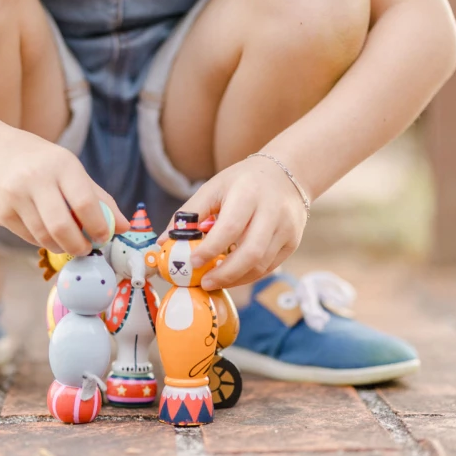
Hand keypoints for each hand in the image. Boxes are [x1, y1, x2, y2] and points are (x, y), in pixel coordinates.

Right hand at [0, 128, 127, 255]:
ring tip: (68, 243)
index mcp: (61, 165)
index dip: (99, 227)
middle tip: (86, 249)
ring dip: (61, 247)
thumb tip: (124, 227)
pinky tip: (46, 233)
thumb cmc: (38, 160)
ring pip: (44, 236)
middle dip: (79, 246)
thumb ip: (98, 197)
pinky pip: (28, 237)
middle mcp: (35, 179)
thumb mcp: (69, 168)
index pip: (86, 203)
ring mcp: (14, 196)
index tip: (104, 237)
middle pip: (63, 227)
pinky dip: (42, 241)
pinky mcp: (0, 212)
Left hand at [163, 155, 308, 290]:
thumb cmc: (243, 182)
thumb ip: (188, 214)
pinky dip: (248, 275)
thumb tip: (163, 242)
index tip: (192, 262)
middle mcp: (272, 211)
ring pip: (261, 265)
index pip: (229, 228)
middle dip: (225, 274)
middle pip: (250, 253)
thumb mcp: (214, 188)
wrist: (286, 173)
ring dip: (235, 278)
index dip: (210, 250)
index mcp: (248, 194)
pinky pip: (269, 267)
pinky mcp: (293, 241)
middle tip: (204, 282)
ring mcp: (286, 228)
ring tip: (215, 279)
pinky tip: (233, 274)